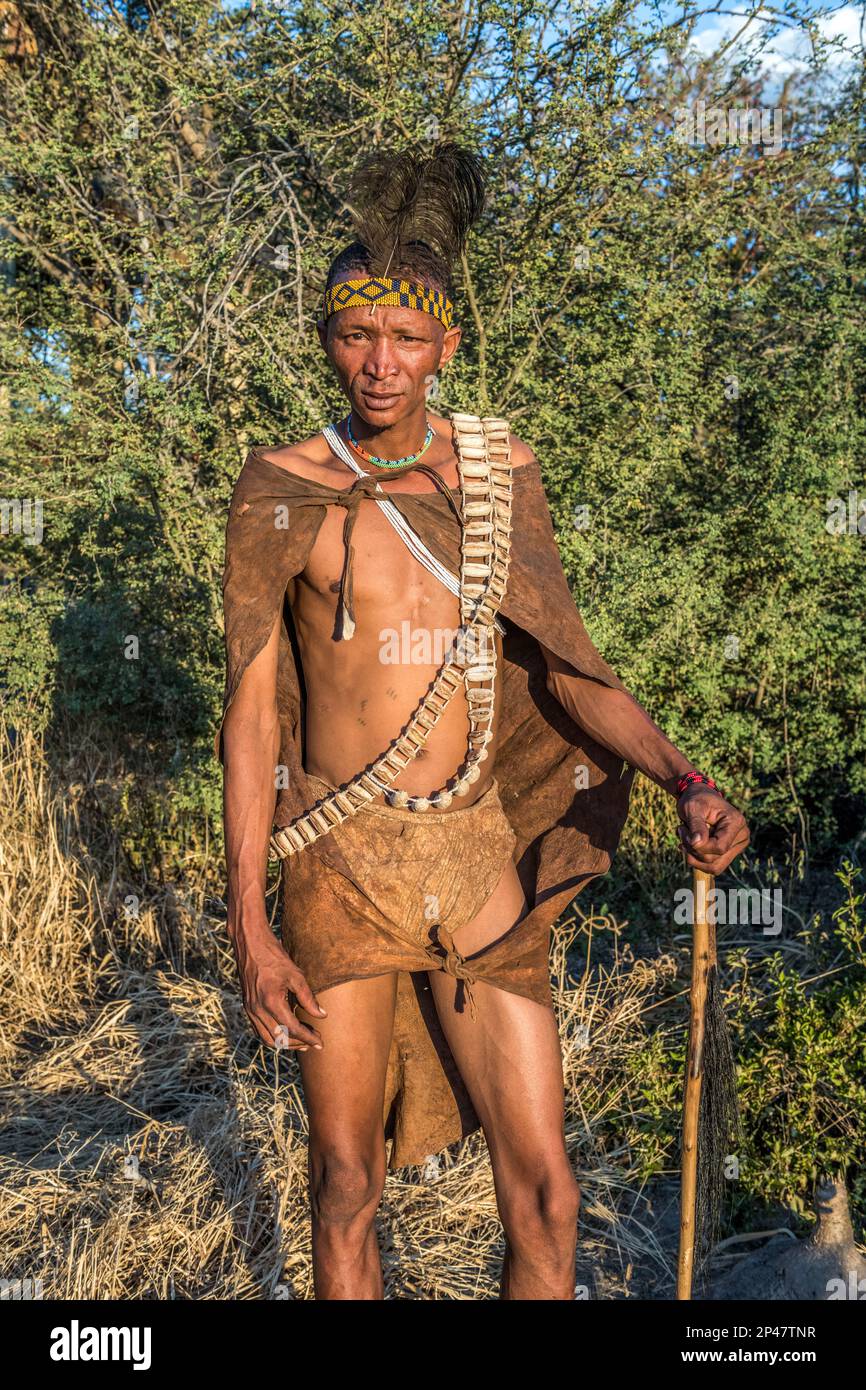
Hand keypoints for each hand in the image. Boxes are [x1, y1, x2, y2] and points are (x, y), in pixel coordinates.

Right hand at [231, 921, 326, 1052]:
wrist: (250, 944)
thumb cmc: (274, 957)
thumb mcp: (295, 975)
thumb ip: (308, 998)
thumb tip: (322, 1015)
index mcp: (271, 1002)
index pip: (293, 1029)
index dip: (308, 1038)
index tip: (321, 1043)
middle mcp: (258, 1010)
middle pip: (280, 1038)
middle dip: (299, 1044)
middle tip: (314, 1041)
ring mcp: (250, 1010)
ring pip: (268, 1038)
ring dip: (285, 1043)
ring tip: (302, 1042)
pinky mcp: (247, 1007)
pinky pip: (259, 1030)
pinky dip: (273, 1036)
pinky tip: (285, 1032)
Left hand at [676, 787, 749, 873]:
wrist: (699, 797)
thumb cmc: (696, 799)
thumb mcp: (692, 808)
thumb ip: (696, 825)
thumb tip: (697, 844)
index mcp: (736, 822)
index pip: (719, 848)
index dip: (699, 847)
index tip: (682, 830)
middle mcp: (742, 836)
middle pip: (715, 859)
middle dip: (692, 849)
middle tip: (681, 830)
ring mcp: (737, 846)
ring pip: (713, 866)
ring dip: (693, 856)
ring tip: (685, 837)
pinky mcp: (730, 852)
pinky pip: (713, 866)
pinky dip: (697, 859)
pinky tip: (689, 844)